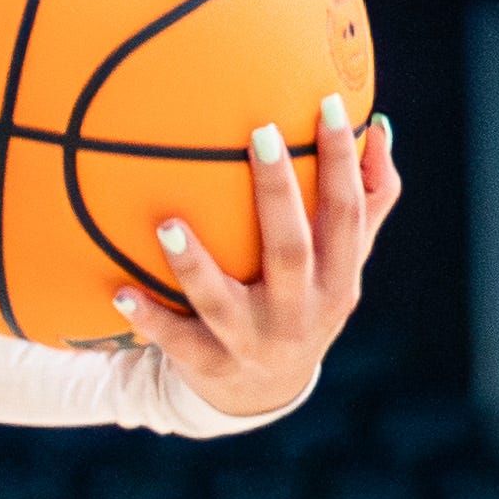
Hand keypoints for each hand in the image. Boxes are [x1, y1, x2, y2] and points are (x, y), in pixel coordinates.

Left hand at [114, 95, 400, 421]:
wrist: (264, 394)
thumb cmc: (305, 300)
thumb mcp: (342, 263)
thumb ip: (366, 200)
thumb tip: (378, 128)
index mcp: (339, 281)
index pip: (347, 215)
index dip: (342, 162)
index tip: (330, 104)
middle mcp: (301, 314)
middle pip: (290, 251)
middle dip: (277, 194)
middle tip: (259, 134)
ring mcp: (254, 343)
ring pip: (223, 303)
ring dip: (193, 265)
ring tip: (167, 223)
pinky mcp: (210, 366)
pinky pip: (175, 342)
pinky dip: (148, 320)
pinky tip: (119, 293)